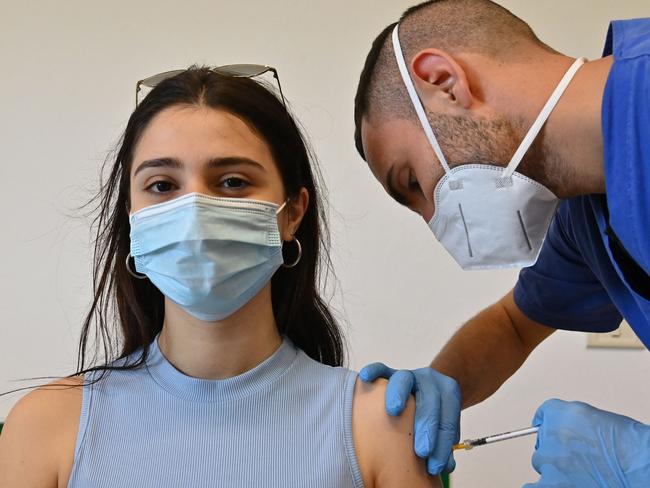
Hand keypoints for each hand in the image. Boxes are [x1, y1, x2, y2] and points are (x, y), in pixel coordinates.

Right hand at [359, 363, 460, 474]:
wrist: (428, 388)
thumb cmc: (435, 414)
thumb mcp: (445, 426)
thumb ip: (445, 444)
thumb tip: (445, 466)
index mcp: (448, 391)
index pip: (448, 418)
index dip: (443, 443)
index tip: (436, 466)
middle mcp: (429, 379)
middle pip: (429, 400)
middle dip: (426, 427)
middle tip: (422, 451)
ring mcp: (409, 375)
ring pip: (404, 380)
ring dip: (399, 395)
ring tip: (393, 411)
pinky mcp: (390, 373)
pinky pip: (380, 369)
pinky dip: (373, 372)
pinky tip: (366, 378)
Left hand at [524, 399, 649, 487]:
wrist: (639, 467)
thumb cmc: (628, 446)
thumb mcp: (598, 419)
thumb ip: (575, 421)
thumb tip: (568, 430)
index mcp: (562, 414)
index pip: (544, 415)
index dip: (551, 426)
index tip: (550, 431)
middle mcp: (551, 434)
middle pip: (543, 442)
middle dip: (557, 449)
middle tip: (578, 458)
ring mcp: (550, 460)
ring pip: (541, 463)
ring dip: (554, 468)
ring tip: (578, 474)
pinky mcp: (551, 484)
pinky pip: (531, 487)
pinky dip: (539, 486)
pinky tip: (551, 485)